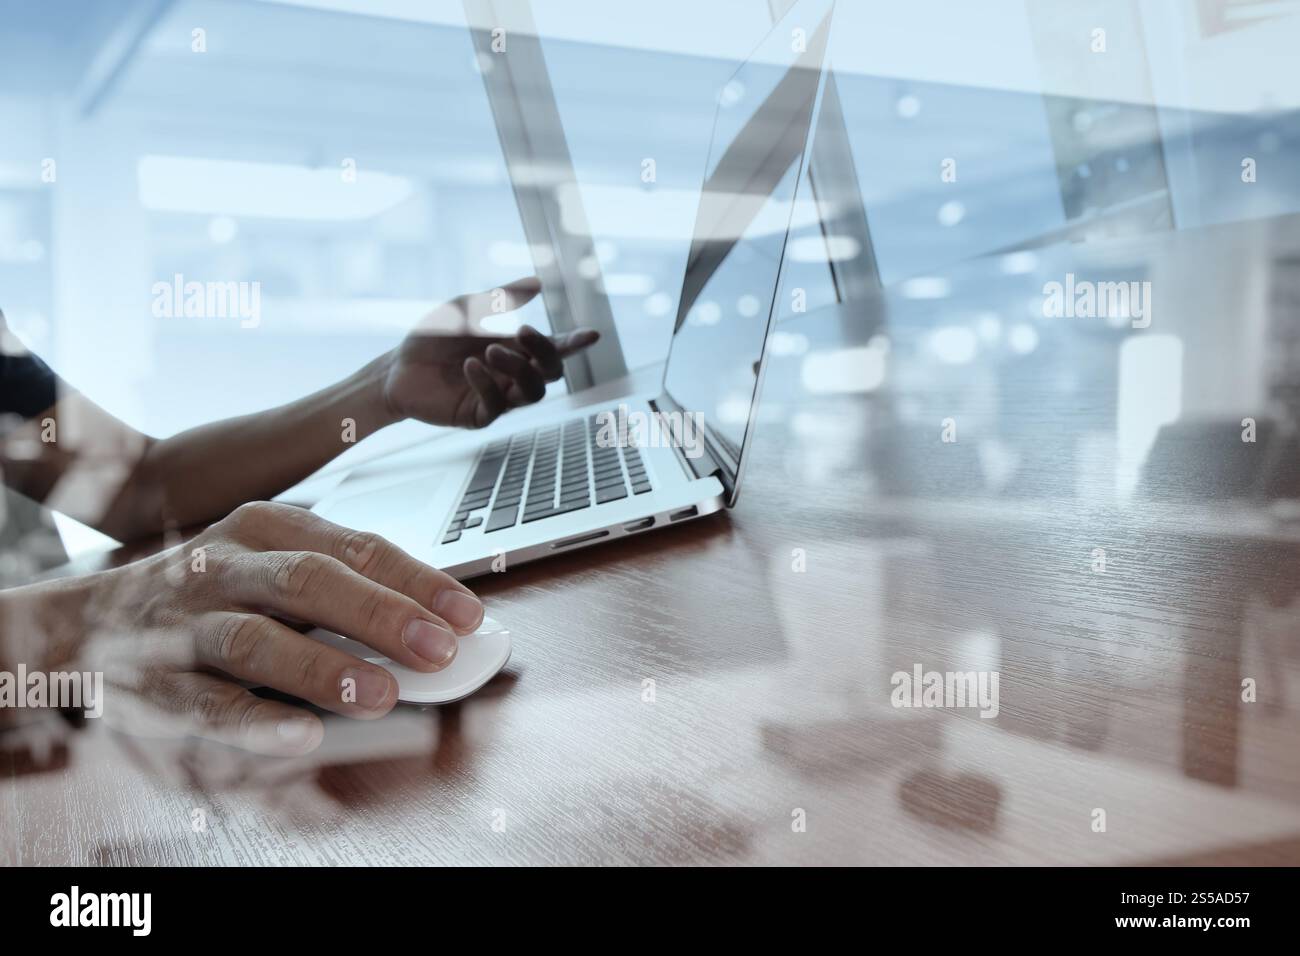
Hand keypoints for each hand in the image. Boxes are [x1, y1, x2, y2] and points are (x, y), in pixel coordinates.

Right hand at [62, 502, 485, 754]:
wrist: (88, 623)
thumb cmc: (212, 593)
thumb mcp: (272, 565)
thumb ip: (345, 589)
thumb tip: (436, 629)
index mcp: (268, 526)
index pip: (356, 546)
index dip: (416, 581)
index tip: (467, 615)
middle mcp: (227, 565)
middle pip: (310, 582)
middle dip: (380, 616)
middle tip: (438, 651)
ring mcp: (187, 623)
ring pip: (257, 641)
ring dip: (322, 671)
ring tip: (380, 694)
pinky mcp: (155, 683)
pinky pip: (208, 703)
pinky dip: (257, 723)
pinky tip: (302, 738)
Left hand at [380, 276, 599, 428]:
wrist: (395, 368)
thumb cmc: (432, 339)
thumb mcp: (464, 310)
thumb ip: (499, 299)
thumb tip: (538, 284)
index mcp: (516, 349)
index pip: (555, 348)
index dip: (575, 343)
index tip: (592, 334)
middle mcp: (512, 375)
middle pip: (551, 372)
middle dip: (545, 352)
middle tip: (523, 332)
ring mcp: (498, 398)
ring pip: (532, 393)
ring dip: (518, 369)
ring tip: (489, 350)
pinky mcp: (478, 415)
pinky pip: (496, 405)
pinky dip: (487, 383)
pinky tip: (470, 365)